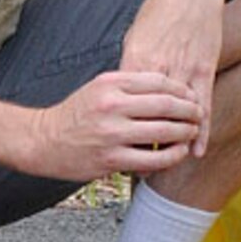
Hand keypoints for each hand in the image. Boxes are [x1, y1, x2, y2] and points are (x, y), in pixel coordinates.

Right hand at [23, 69, 201, 179]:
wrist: (42, 141)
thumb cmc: (75, 114)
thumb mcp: (98, 87)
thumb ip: (129, 85)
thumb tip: (168, 88)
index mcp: (111, 84)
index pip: (158, 81)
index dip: (181, 89)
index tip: (191, 95)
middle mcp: (112, 106)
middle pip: (165, 104)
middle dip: (189, 110)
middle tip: (198, 113)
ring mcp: (112, 134)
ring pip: (163, 132)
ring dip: (184, 132)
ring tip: (192, 132)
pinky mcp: (111, 160)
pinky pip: (152, 159)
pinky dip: (171, 156)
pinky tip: (179, 152)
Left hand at [119, 0, 230, 155]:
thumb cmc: (161, 9)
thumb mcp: (135, 35)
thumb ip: (129, 66)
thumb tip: (121, 91)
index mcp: (135, 60)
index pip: (124, 105)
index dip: (117, 131)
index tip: (109, 151)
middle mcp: (159, 69)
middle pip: (148, 116)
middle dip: (141, 144)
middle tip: (135, 169)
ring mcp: (184, 70)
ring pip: (176, 116)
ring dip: (172, 143)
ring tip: (163, 166)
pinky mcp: (205, 70)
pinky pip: (203, 107)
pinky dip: (199, 132)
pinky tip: (194, 151)